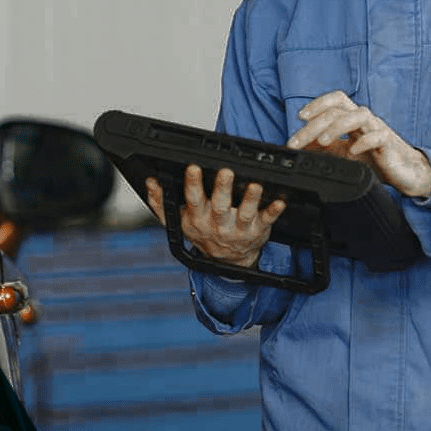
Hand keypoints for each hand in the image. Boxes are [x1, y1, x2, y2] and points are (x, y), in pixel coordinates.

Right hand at [145, 166, 286, 267]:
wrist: (228, 262)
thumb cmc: (204, 234)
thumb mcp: (178, 221)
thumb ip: (162, 203)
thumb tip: (150, 182)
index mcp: (198, 218)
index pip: (193, 199)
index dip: (193, 183)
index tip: (193, 168)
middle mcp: (218, 224)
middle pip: (219, 205)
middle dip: (222, 188)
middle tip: (225, 171)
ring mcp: (239, 228)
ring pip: (244, 212)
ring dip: (250, 198)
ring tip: (254, 185)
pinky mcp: (258, 230)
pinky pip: (267, 220)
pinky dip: (273, 211)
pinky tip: (280, 201)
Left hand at [286, 90, 430, 198]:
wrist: (404, 173)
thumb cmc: (375, 159)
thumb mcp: (343, 153)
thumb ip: (323, 148)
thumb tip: (299, 147)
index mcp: (353, 119)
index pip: (336, 100)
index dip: (318, 104)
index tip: (300, 117)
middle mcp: (365, 120)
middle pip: (339, 110)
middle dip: (315, 124)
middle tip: (298, 141)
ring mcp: (377, 129)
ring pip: (358, 115)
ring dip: (337, 127)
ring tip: (323, 141)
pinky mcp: (389, 144)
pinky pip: (377, 136)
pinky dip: (363, 142)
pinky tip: (353, 151)